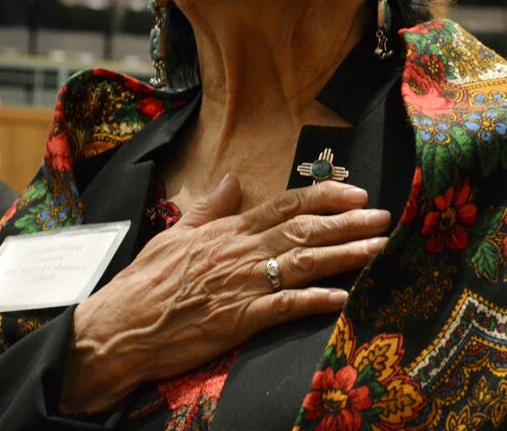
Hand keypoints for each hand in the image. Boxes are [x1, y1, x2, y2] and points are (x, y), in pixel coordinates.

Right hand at [60, 178, 389, 414]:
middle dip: (350, 221)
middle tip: (384, 216)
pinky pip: (286, 306)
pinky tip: (345, 297)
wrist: (122, 326)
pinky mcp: (240, 319)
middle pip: (305, 229)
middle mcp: (241, 251)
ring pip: (305, 262)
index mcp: (228, 229)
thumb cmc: (146, 282)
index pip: (285, 204)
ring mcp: (242, 284)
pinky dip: (317, 300)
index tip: (357, 191)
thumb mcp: (177, 233)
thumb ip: (210, 207)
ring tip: (380, 248)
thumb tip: (233, 180)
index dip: (325, 196)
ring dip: (347, 254)